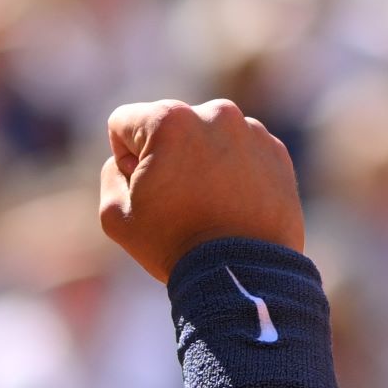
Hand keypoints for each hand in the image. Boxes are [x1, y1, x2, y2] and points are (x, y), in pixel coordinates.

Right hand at [97, 98, 305, 282]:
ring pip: (207, 137)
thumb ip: (111, 174)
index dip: (124, 160)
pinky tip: (232, 206)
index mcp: (170, 119)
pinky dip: (233, 171)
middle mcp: (214, 112)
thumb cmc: (174, 244)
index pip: (124, 124)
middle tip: (178, 201)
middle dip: (165, 156)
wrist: (244, 275)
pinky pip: (241, 151)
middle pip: (169, 126)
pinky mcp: (276, 153)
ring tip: (209, 205)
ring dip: (201, 161)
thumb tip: (129, 161)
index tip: (145, 191)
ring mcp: (251, 131)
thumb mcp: (115, 215)